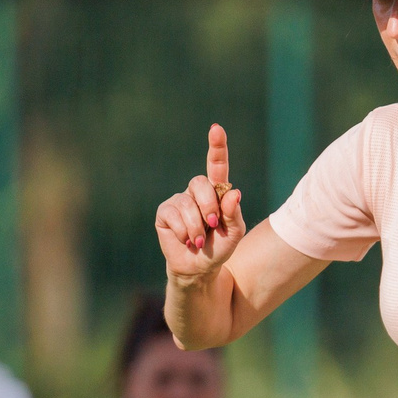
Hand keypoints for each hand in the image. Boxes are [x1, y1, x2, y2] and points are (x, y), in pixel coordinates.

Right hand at [155, 123, 245, 288]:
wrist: (199, 268)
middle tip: (213, 224)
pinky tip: (185, 240)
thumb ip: (234, 213)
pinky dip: (184, 232)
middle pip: (200, 183)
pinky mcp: (164, 212)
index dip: (217, 147)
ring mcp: (178, 200)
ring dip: (196, 227)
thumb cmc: (219, 248)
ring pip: (187, 204)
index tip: (216, 129)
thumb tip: (234, 192)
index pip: (217, 166)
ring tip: (198, 240)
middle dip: (208, 206)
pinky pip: (173, 215)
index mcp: (216, 192)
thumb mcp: (233, 233)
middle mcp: (196, 192)